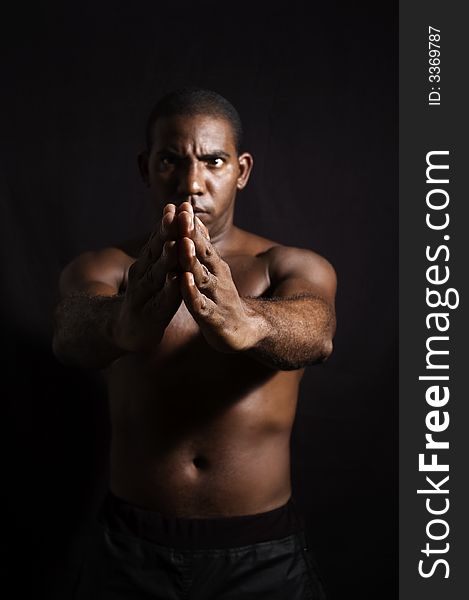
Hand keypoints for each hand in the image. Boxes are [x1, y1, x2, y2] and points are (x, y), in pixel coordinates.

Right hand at [113, 204, 181, 351]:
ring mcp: (144, 295)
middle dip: (168, 231)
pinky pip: (161, 301)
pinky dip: (168, 289)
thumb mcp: (154, 270)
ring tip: (176, 242)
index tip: (180, 204)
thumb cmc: (148, 296)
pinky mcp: (150, 315)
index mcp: (148, 263)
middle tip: (178, 212)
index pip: (159, 240)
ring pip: (157, 273)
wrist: (127, 330)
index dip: (169, 223)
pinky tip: (174, 279)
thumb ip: (164, 247)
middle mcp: (143, 275)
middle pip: (157, 251)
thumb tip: (176, 219)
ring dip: (167, 258)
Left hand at [176, 203, 259, 352]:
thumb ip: (204, 248)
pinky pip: (201, 305)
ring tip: (184, 244)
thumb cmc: (223, 299)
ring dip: (192, 260)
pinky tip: (184, 283)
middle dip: (191, 234)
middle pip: (203, 254)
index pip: (201, 242)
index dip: (191, 224)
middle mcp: (217, 278)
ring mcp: (216, 297)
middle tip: (182, 215)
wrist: (244, 331)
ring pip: (203, 277)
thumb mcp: (214, 271)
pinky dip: (193, 294)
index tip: (181, 205)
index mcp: (214, 267)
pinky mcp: (213, 318)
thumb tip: (197, 222)